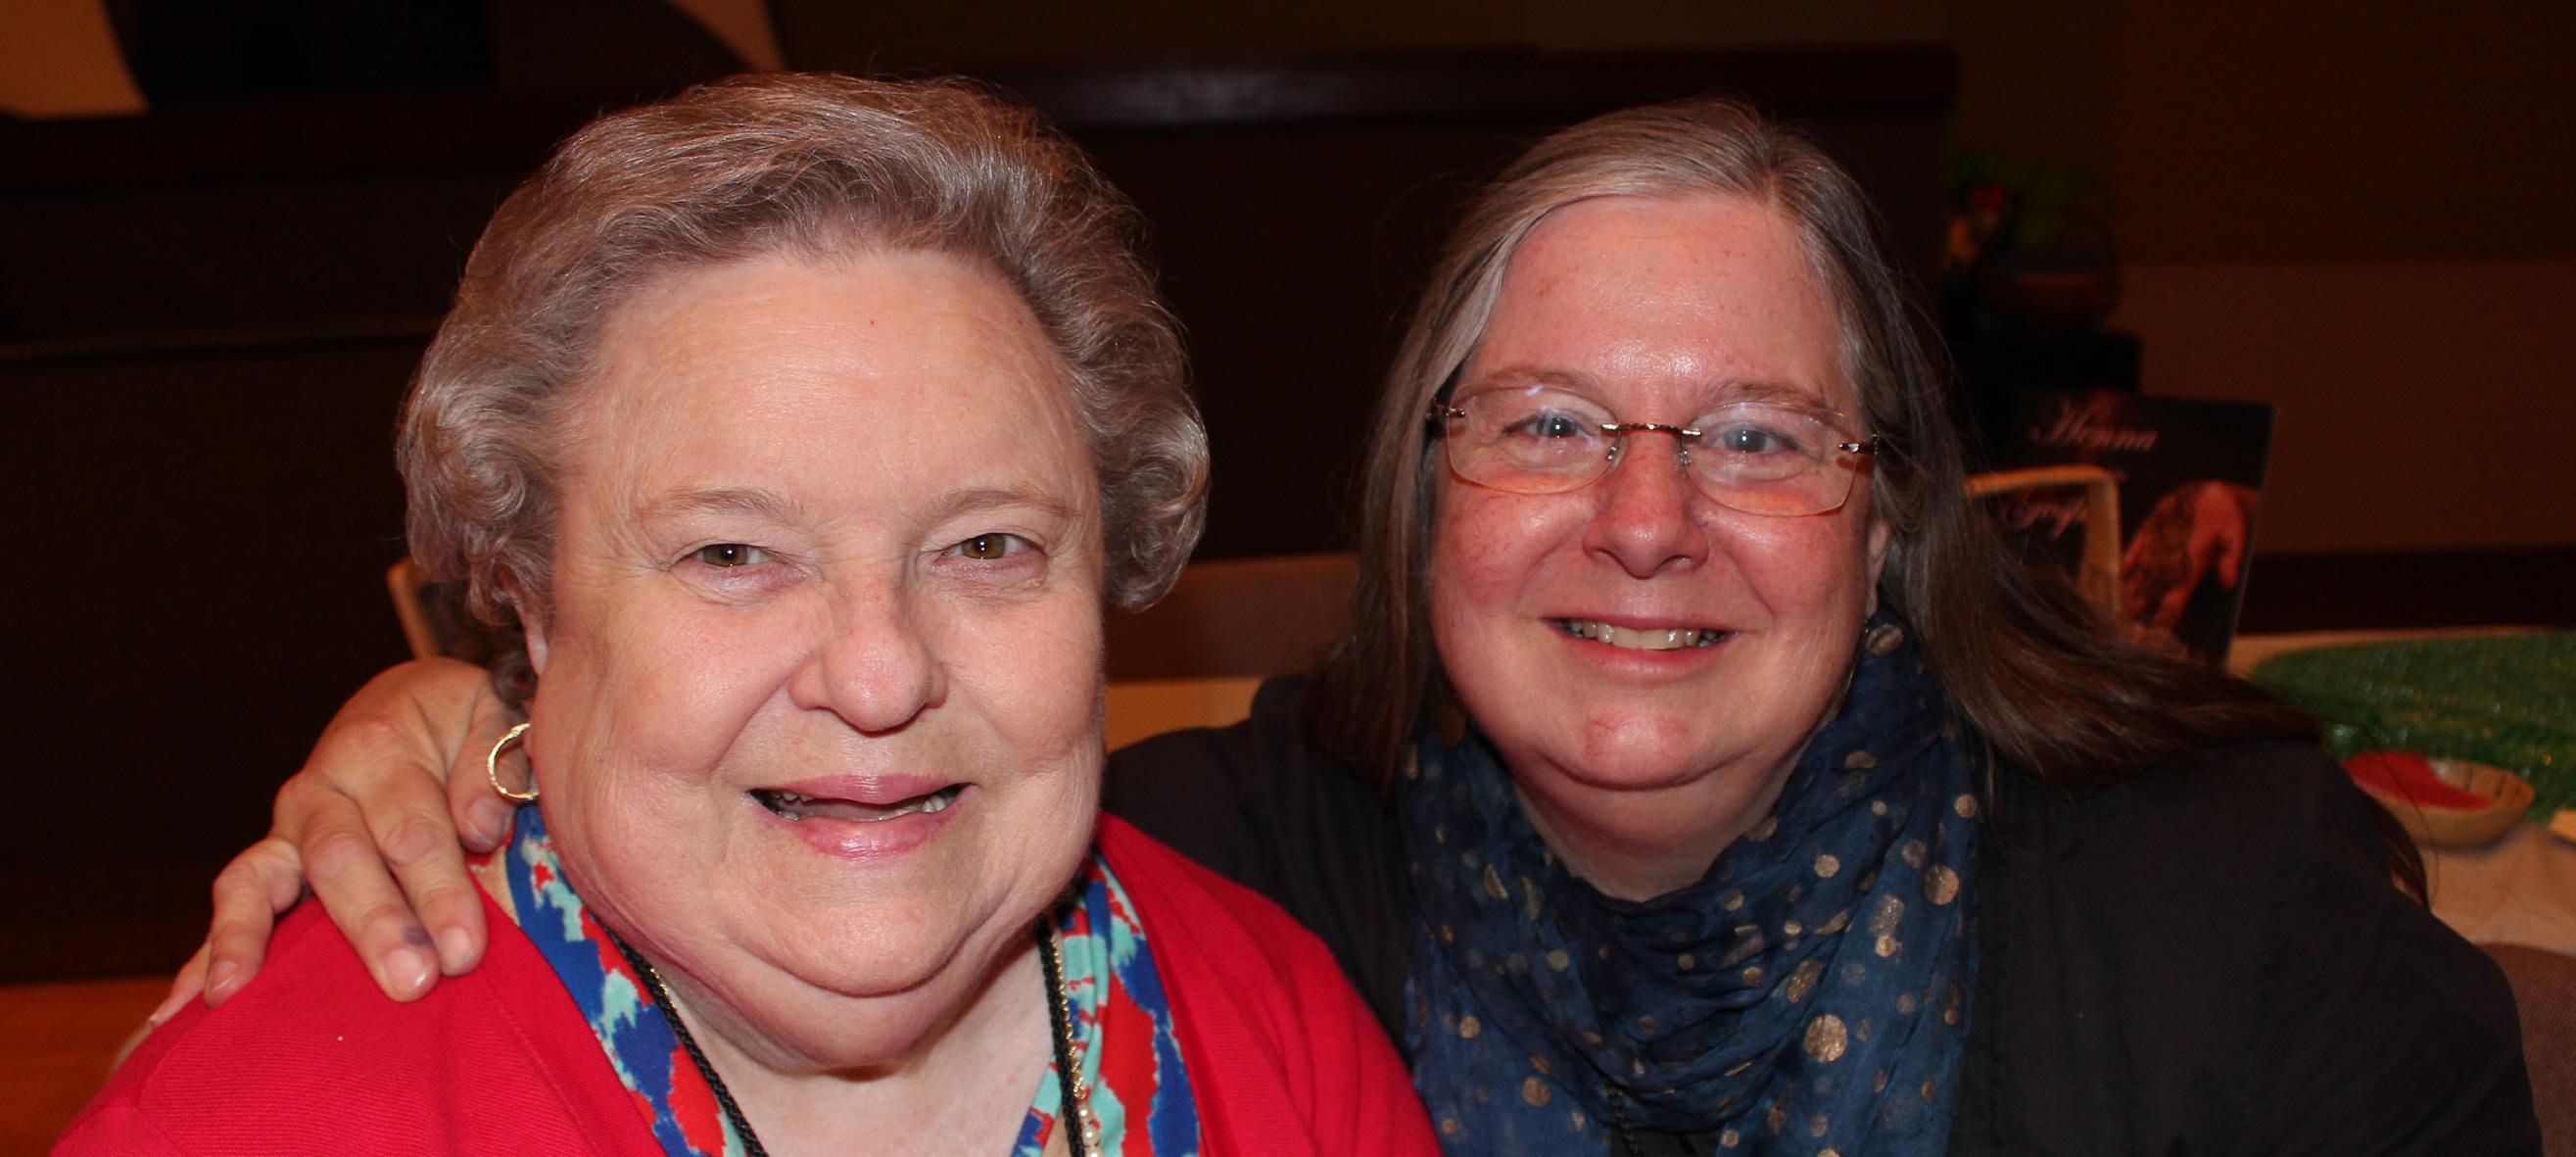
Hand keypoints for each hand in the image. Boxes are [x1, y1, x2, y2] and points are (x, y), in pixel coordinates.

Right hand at [151, 658, 522, 1023]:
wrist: (403, 707)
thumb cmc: (457, 722)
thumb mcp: (490, 714)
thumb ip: (491, 763)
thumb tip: (478, 827)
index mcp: (377, 749)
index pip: (412, 830)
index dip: (440, 890)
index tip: (466, 950)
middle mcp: (318, 791)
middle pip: (341, 861)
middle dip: (375, 925)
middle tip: (412, 982)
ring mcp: (284, 833)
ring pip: (257, 883)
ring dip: (253, 942)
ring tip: (237, 996)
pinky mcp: (266, 865)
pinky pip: (229, 909)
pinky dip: (202, 956)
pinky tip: (180, 1009)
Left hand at [2120, 481, 2258, 629]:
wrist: (2215, 495)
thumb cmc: (2228, 518)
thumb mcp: (2235, 534)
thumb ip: (2231, 558)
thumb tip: (2230, 582)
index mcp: (2193, 569)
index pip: (2177, 597)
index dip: (2167, 614)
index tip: (2157, 629)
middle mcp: (2172, 564)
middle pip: (2151, 590)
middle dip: (2136, 606)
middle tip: (2121, 622)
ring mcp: (2158, 549)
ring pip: (2138, 574)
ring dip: (2125, 588)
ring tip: (2110, 605)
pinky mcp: (2150, 533)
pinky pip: (2133, 550)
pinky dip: (2123, 561)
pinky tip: (2111, 573)